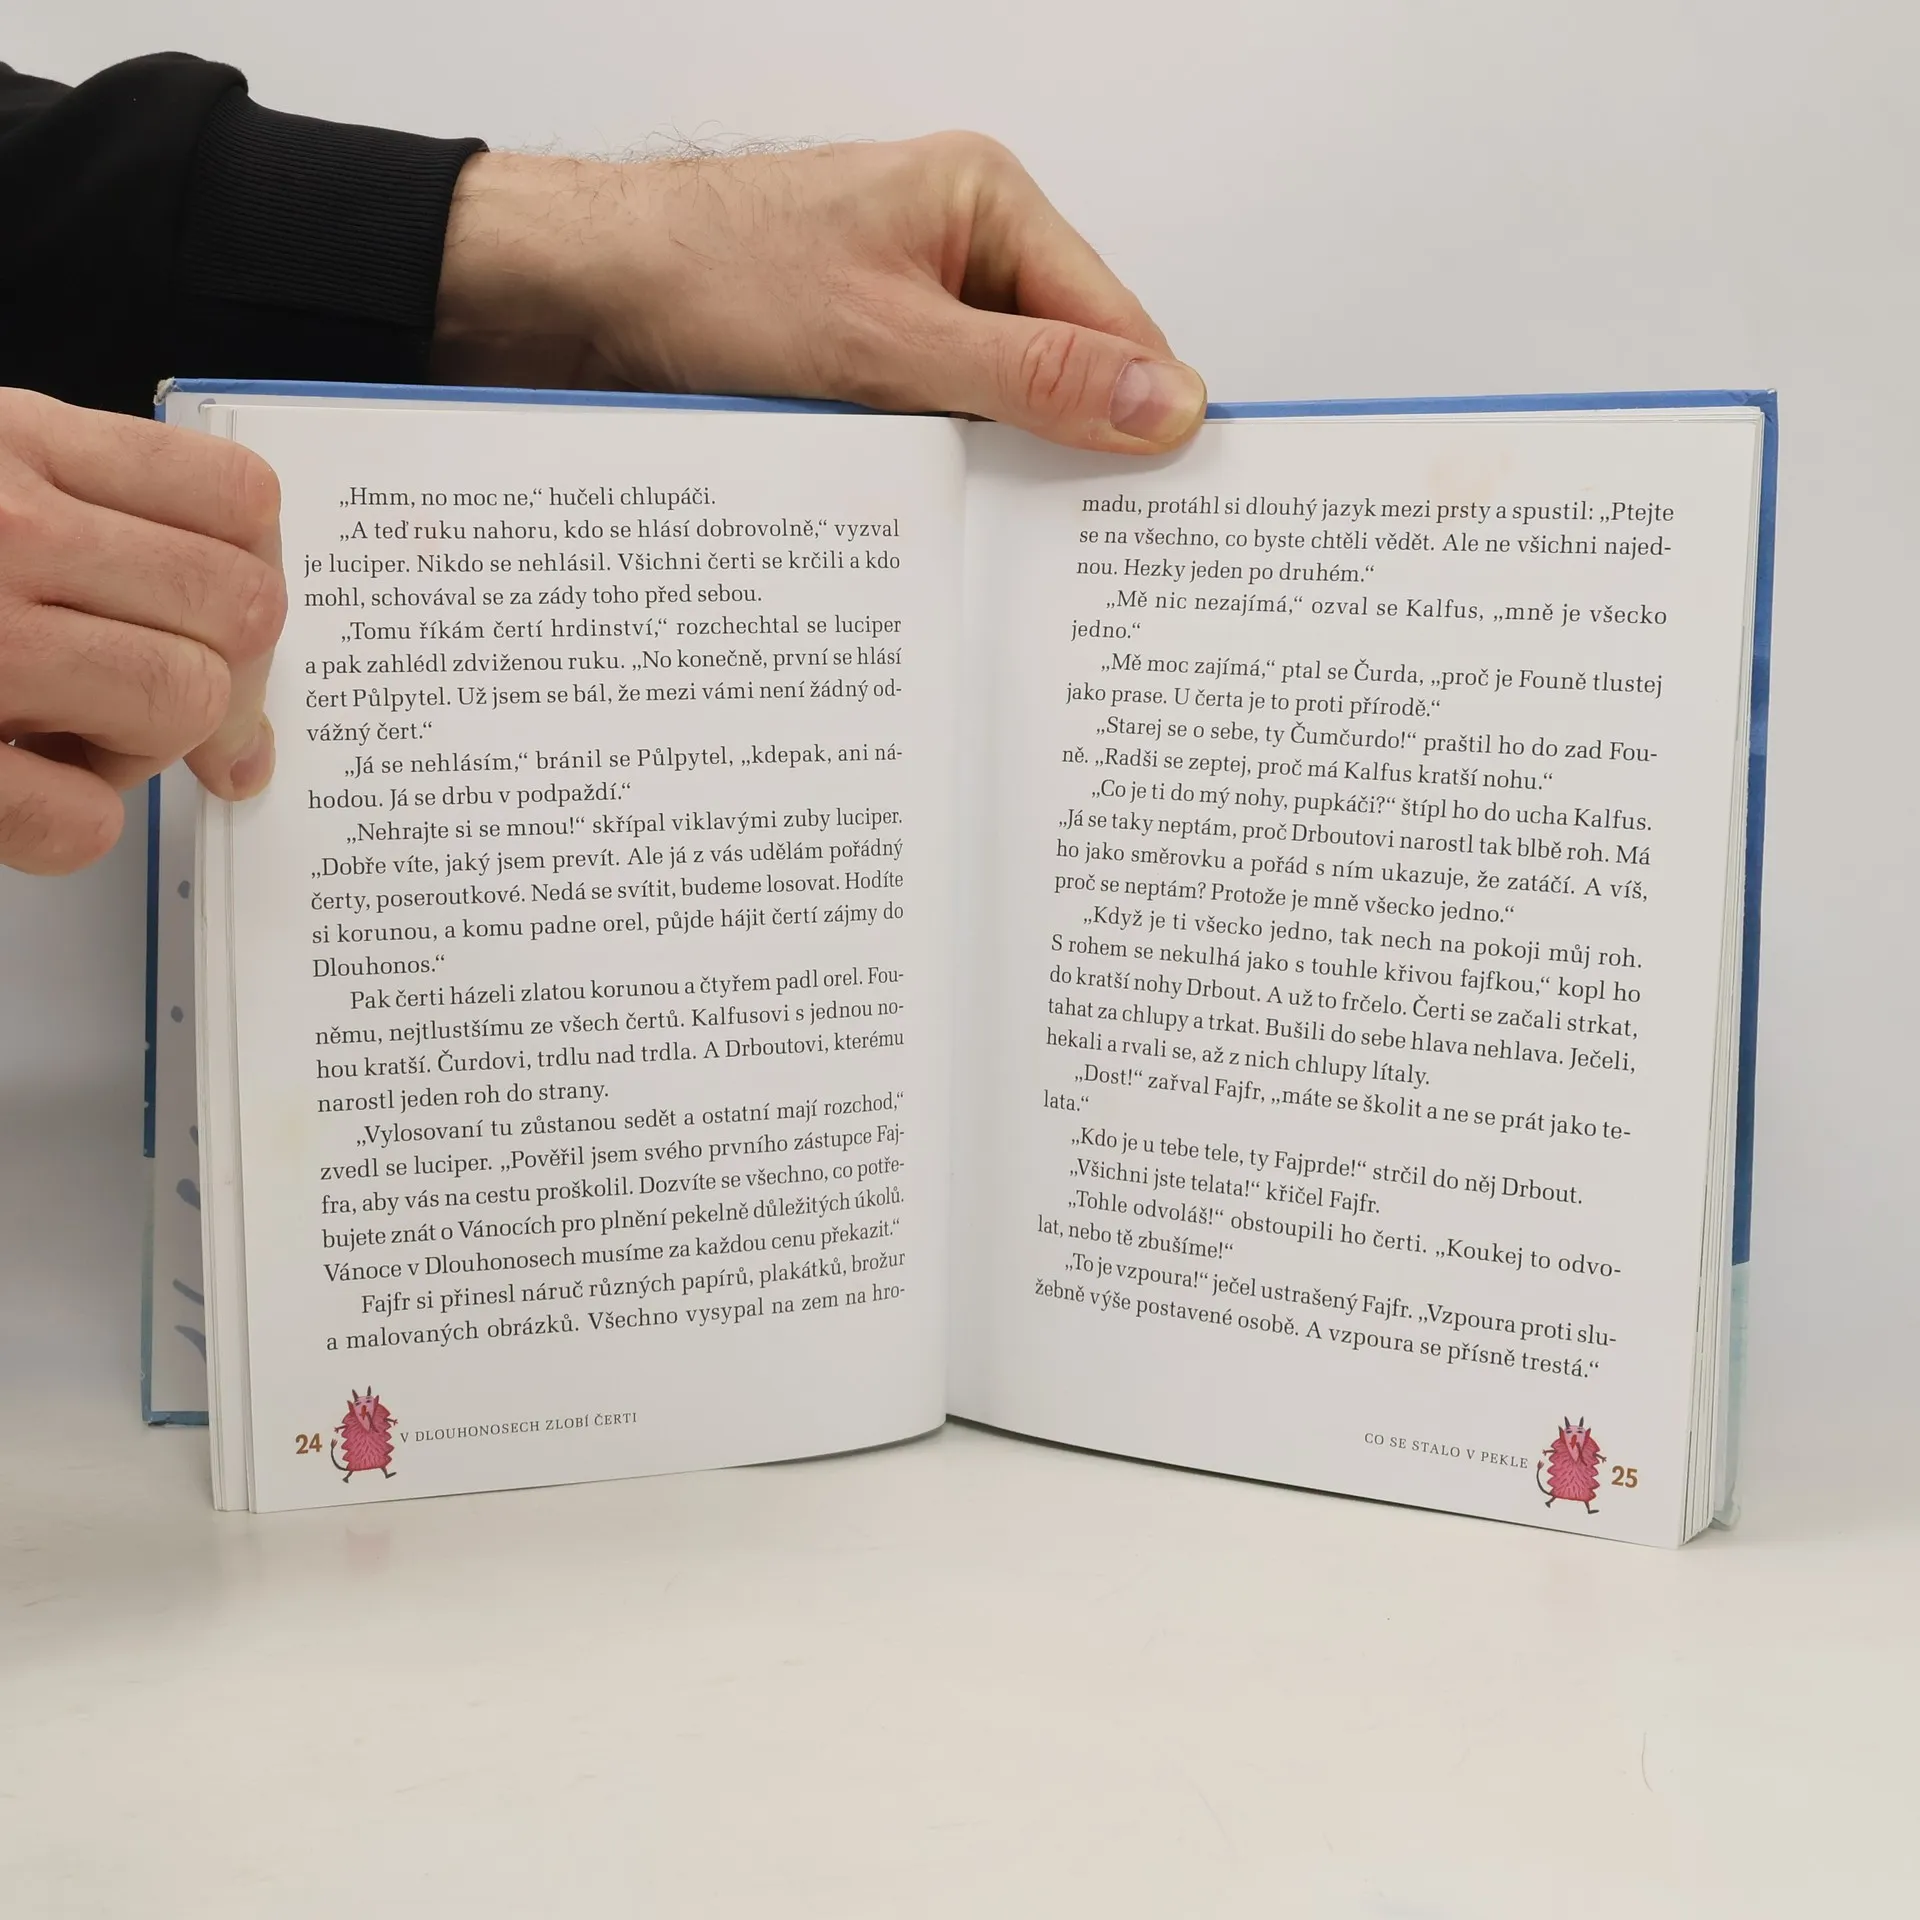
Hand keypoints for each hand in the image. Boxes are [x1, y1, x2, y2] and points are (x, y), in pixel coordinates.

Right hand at [0, 388, 283, 873]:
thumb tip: (250, 620)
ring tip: (54, 727)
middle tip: (147, 695)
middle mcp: (5, 528)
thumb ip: (96, 517)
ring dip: (140, 744)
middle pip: (244, 610)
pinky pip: (85, 820)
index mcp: (15, 444)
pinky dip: (67, 824)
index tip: (224, 623)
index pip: (239, 496)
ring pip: (185, 702)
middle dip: (220, 672)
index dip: (257, 575)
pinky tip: (14, 785)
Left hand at [432, 134, 1205, 453]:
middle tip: (1076, 544)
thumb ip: (1037, 377)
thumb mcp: (894, 343)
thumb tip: (1164, 402)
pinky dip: (939, 466)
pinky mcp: (868, 352)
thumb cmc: (716, 280)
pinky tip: (931, 512)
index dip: (1143, 413)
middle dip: (1065, 449)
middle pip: (1063, 366)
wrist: (584, 296)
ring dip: (993, 465)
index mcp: (988, 202)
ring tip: (991, 530)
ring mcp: (911, 299)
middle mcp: (958, 243)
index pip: (1115, 320)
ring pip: (998, 404)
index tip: (1165, 504)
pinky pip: (938, 419)